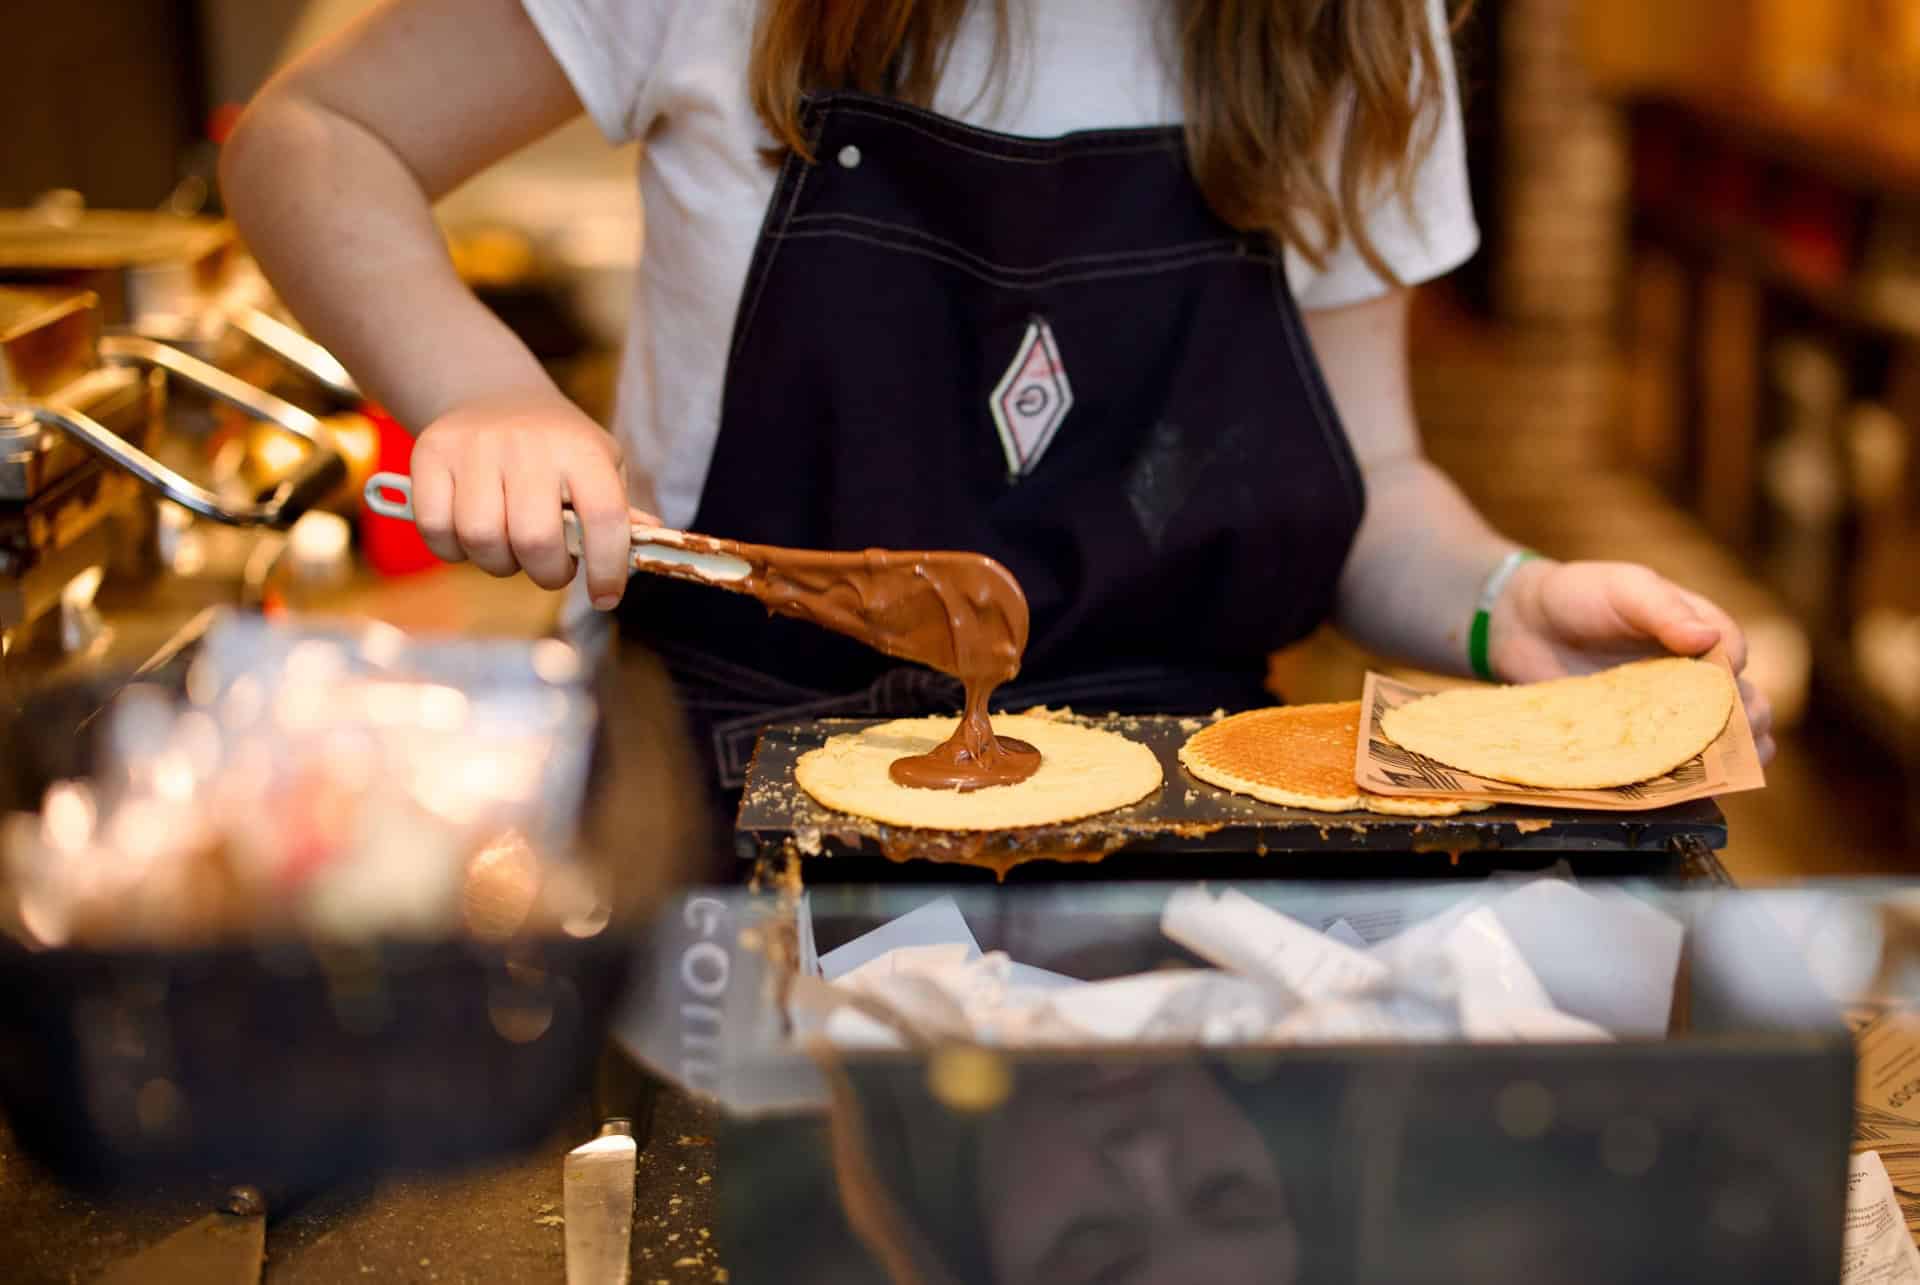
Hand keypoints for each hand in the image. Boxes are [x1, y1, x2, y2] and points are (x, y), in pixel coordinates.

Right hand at [408, 393, 655, 608]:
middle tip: (551, 569)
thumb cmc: (559, 449)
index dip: (607, 568)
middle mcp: (527, 444)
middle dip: (547, 574)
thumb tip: (649, 545)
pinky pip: (436, 530)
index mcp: (581, 450)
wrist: (496, 397)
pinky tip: (470, 539)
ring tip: (511, 550)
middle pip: (535, 539)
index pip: (605, 518)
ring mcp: (474, 446)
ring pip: (481, 540)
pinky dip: (453, 551)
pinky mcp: (430, 454)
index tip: (605, 597)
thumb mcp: (600, 466)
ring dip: (499, 564)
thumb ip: (620, 512)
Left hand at [1488, 559, 1775, 763]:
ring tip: (1721, 771)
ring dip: (1732, 759)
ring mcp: (1667, 713)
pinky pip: (1672, 766)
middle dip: (1748, 724)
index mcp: (1699, 634)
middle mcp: (1693, 677)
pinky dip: (1686, 780)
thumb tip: (1708, 640)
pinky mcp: (1637, 741)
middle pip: (1747, 706)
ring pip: (1723, 743)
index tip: (1722, 688)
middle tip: (1729, 738)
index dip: (1733, 674)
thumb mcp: (1625, 588)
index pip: (1736, 656)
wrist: (1523, 625)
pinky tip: (1684, 790)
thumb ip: (1664, 609)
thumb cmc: (1580, 594)